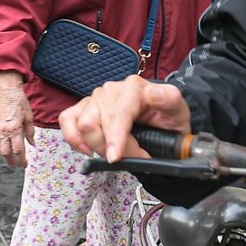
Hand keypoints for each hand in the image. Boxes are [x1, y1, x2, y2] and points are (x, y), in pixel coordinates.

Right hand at [0, 76, 35, 168]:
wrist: (7, 91)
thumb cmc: (20, 102)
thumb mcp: (29, 117)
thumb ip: (30, 132)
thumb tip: (32, 144)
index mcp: (15, 129)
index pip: (19, 150)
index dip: (22, 160)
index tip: (24, 165)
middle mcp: (4, 131)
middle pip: (6, 152)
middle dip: (10, 162)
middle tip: (15, 167)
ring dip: (4, 155)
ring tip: (9, 159)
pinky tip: (3, 147)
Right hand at [58, 75, 191, 163]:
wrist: (162, 121)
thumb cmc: (168, 118)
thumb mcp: (178, 110)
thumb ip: (169, 99)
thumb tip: (154, 93)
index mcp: (133, 88)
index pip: (116, 114)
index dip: (114, 139)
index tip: (115, 158)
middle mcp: (111, 90)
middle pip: (94, 124)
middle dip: (110, 148)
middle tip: (132, 157)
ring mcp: (95, 98)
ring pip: (80, 125)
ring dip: (94, 146)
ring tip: (113, 153)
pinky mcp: (84, 107)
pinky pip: (67, 120)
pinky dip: (73, 138)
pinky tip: (87, 149)